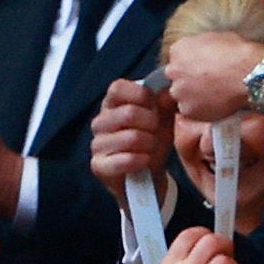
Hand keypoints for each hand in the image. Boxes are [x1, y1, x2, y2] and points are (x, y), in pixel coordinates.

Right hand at [90, 78, 176, 209]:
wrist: (150, 175)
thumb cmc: (153, 140)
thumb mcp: (163, 117)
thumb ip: (164, 100)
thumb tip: (166, 88)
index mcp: (112, 104)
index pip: (117, 88)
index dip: (140, 95)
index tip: (155, 107)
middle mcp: (100, 122)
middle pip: (128, 113)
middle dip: (152, 124)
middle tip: (156, 132)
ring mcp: (97, 144)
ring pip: (131, 138)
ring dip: (149, 144)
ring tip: (151, 148)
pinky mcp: (98, 166)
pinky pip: (126, 159)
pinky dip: (142, 160)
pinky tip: (145, 161)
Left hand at [165, 31, 262, 120]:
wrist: (250, 76)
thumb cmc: (238, 54)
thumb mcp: (216, 38)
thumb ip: (200, 47)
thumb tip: (202, 52)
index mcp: (178, 49)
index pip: (177, 58)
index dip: (191, 64)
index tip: (201, 68)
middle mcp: (173, 71)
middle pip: (177, 78)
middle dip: (189, 81)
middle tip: (208, 83)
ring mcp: (179, 92)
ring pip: (183, 96)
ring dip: (194, 97)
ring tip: (214, 96)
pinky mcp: (188, 110)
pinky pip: (192, 112)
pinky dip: (202, 110)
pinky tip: (216, 105)